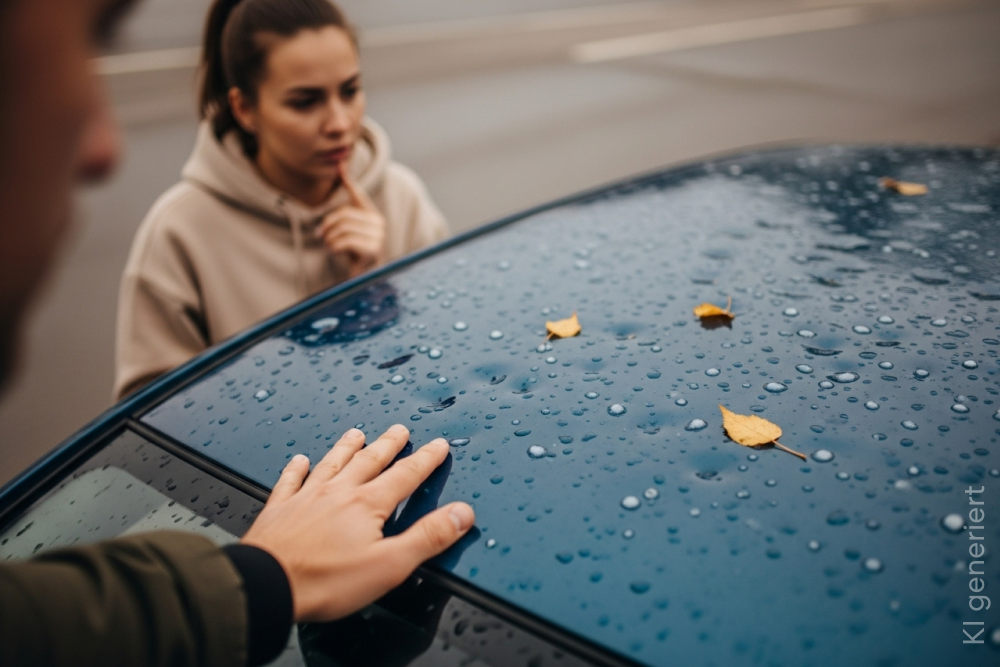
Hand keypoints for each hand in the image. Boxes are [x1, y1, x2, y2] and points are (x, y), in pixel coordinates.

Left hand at [240, 424, 474, 621]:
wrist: (266, 586)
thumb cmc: (325, 581)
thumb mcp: (390, 565)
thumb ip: (428, 537)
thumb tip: (461, 514)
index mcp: (367, 505)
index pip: (405, 476)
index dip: (426, 460)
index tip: (438, 446)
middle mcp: (338, 493)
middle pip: (370, 461)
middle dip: (389, 445)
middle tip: (400, 430)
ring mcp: (306, 498)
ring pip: (332, 464)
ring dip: (347, 447)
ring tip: (356, 433)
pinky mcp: (279, 511)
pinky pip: (290, 481)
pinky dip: (296, 468)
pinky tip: (299, 460)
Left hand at [316, 162, 386, 279]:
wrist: (363, 281)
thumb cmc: (354, 256)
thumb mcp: (346, 232)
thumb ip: (343, 214)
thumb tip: (339, 182)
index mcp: (372, 215)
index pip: (358, 195)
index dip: (348, 180)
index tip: (339, 165)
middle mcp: (379, 223)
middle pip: (343, 214)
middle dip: (327, 226)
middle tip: (321, 236)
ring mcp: (379, 236)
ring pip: (342, 228)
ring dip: (329, 239)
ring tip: (330, 246)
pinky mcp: (373, 249)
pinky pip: (344, 241)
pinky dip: (334, 248)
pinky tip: (336, 253)